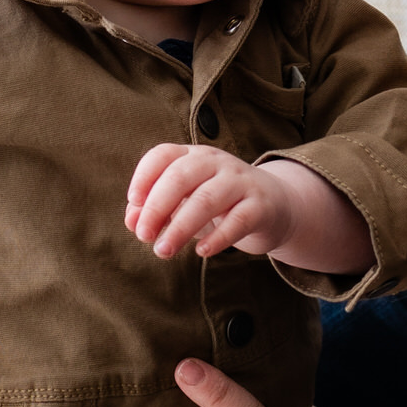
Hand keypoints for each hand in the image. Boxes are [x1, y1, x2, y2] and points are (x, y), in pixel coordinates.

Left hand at [126, 144, 371, 272]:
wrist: (276, 206)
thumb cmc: (219, 205)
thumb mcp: (186, 204)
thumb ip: (156, 209)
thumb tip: (131, 221)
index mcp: (194, 156)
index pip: (163, 155)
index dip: (144, 176)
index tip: (133, 203)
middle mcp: (217, 162)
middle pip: (181, 176)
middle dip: (157, 207)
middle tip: (143, 236)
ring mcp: (241, 182)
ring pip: (207, 199)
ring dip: (181, 227)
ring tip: (163, 251)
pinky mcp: (261, 206)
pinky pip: (238, 220)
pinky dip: (218, 237)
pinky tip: (202, 252)